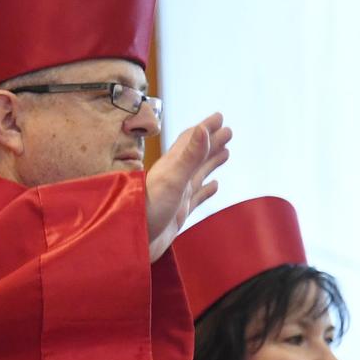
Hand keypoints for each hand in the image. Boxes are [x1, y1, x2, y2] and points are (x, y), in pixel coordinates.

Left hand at [145, 113, 230, 260]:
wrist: (131, 242)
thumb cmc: (147, 210)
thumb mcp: (172, 179)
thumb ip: (188, 155)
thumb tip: (203, 128)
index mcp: (172, 166)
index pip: (191, 141)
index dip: (205, 128)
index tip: (219, 117)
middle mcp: (174, 178)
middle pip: (196, 155)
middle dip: (211, 142)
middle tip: (228, 131)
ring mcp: (176, 196)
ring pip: (198, 174)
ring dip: (211, 162)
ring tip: (225, 152)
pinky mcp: (178, 213)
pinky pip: (196, 198)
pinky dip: (207, 190)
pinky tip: (214, 186)